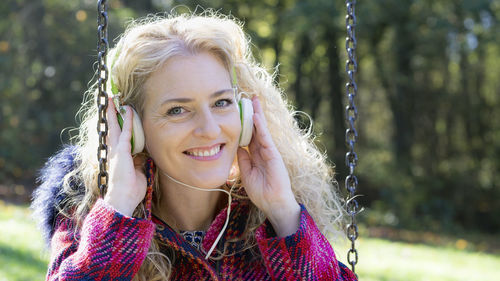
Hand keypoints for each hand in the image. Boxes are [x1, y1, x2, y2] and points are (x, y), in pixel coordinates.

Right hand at [104, 98, 146, 216]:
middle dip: (110, 114)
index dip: (117, 124)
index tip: (117, 113)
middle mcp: (113, 151)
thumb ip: (139, 162)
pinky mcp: (121, 152)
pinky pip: (125, 132)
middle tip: (109, 100)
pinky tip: (128, 110)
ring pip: (114, 126)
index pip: (116, 136)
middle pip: (111, 128)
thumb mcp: (138, 173)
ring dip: (114, 112)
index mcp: (117, 157)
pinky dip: (127, 121)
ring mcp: (115, 151)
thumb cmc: (131, 190)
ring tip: (112, 99)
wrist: (123, 200)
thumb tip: (143, 156)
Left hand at [237, 96, 300, 236]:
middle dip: (254, 113)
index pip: (251, 135)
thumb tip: (238, 147)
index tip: (240, 110)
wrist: (273, 203)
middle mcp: (264, 150)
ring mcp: (270, 151)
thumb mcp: (247, 173)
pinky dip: (261, 127)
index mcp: (257, 155)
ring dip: (258, 114)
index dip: (246, 123)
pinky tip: (256, 116)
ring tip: (254, 99)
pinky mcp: (274, 154)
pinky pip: (265, 138)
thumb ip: (243, 160)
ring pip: (262, 129)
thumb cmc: (261, 191)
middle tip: (249, 97)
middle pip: (257, 128)